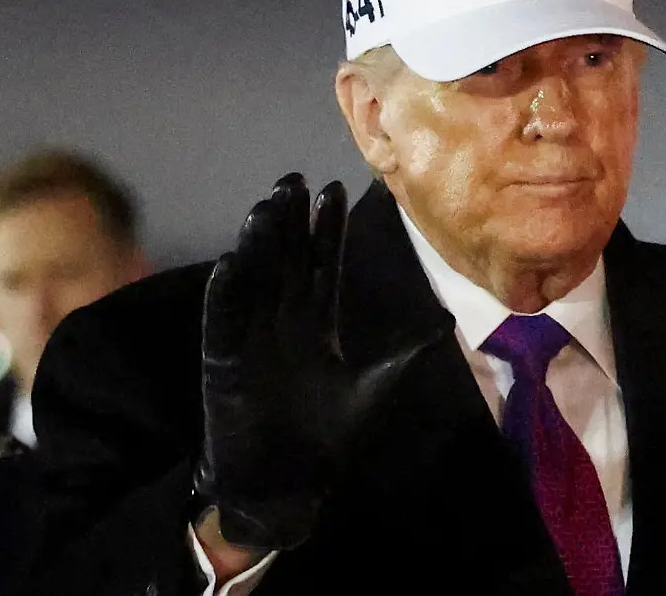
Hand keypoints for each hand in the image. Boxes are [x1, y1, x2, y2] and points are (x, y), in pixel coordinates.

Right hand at [193, 174, 431, 550]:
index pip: (321, 267)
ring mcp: (251, 340)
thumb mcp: (370, 389)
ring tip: (267, 207)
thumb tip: (442, 326)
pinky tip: (230, 262)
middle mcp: (282, 324)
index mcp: (316, 325)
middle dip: (291, 223)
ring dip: (259, 245)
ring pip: (256, 282)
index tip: (333, 190)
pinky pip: (223, 323)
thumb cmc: (324, 437)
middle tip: (294, 180)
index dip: (326, 231)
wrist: (287, 486)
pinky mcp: (223, 363)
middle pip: (287, 263)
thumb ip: (400, 356)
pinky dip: (226, 295)